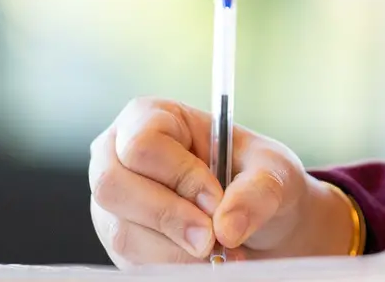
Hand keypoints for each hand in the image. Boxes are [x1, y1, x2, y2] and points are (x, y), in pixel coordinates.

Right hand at [88, 97, 359, 266]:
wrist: (258, 220)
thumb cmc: (257, 179)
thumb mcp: (272, 172)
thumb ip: (256, 192)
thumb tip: (225, 226)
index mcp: (149, 117)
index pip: (142, 145)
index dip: (179, 176)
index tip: (217, 200)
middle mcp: (117, 156)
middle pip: (112, 187)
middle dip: (169, 218)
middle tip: (213, 240)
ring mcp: (113, 202)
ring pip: (122, 232)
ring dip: (176, 251)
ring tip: (220, 252)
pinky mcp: (119, 239)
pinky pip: (133, 262)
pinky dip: (174, 266)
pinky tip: (204, 262)